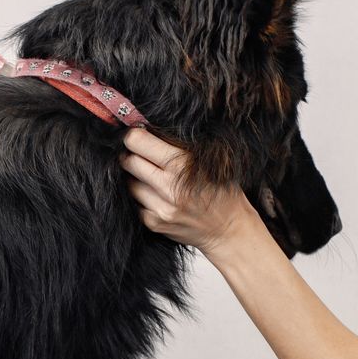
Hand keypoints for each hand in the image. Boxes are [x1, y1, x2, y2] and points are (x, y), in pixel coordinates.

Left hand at [119, 127, 259, 255]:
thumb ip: (177, 146)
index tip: (135, 135)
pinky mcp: (154, 223)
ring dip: (136, 177)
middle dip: (130, 155)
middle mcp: (169, 187)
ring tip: (151, 176)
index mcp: (183, 164)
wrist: (229, 230)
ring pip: (129, 183)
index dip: (132, 136)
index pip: (138, 142)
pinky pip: (136, 202)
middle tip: (138, 154)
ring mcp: (160, 207)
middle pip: (128, 162)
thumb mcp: (208, 161)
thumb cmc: (222, 190)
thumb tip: (144, 129)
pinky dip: (142, 196)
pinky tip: (157, 195)